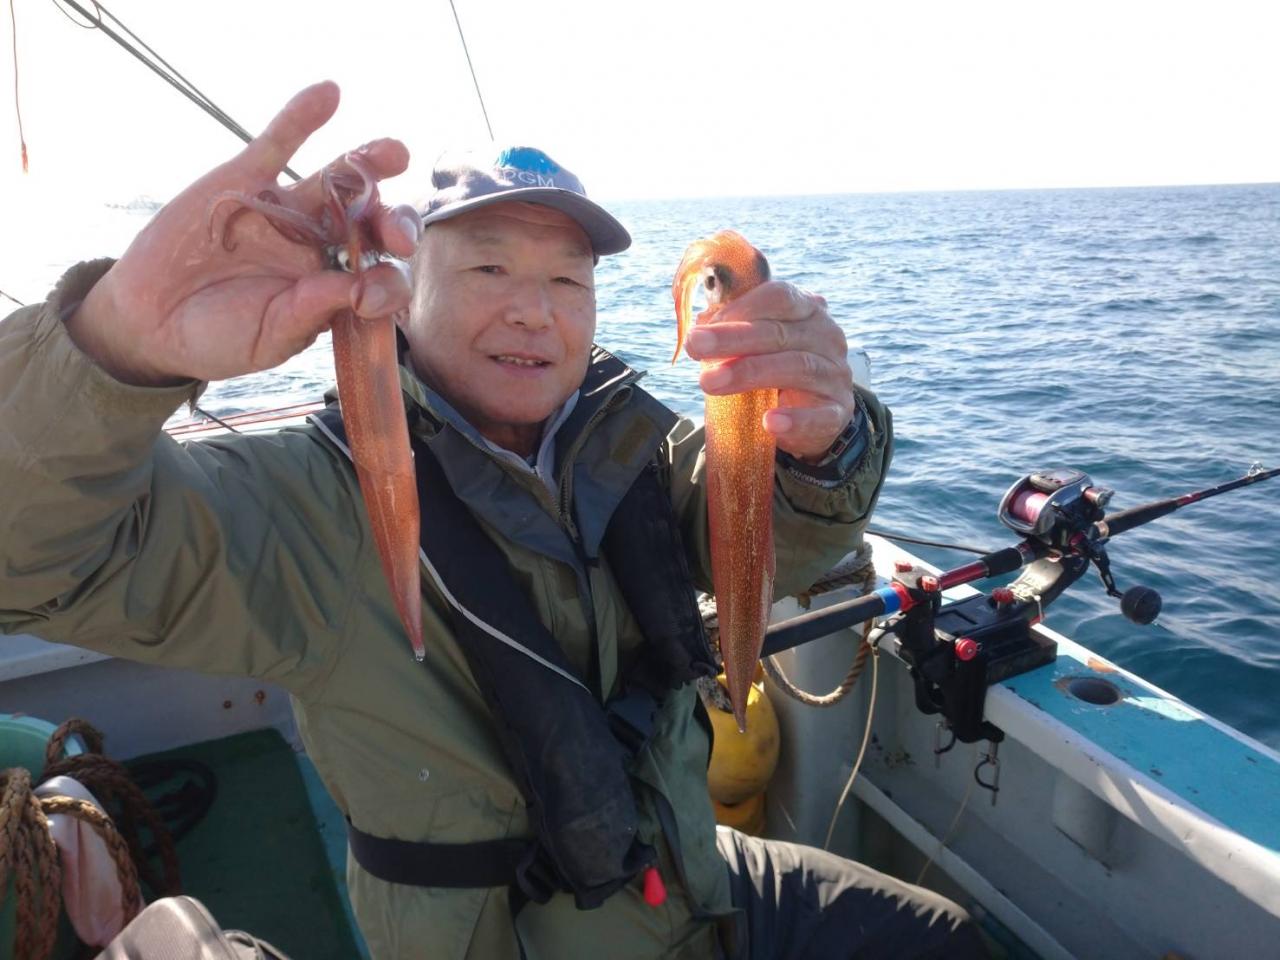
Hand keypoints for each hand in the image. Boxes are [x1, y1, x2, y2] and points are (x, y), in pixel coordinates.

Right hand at [65, 81, 417, 385]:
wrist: (150, 319)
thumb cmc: (219, 337)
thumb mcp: (271, 336)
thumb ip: (313, 312)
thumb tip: (362, 290)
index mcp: (337, 285)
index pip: (383, 274)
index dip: (390, 281)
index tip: (373, 296)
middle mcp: (322, 243)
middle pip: (372, 220)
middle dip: (393, 222)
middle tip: (399, 234)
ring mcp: (287, 207)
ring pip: (338, 178)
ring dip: (369, 161)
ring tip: (396, 152)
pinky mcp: (245, 179)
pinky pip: (279, 144)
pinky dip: (302, 118)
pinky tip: (329, 94)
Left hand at [683, 281, 855, 461]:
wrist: (816, 413)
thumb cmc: (778, 367)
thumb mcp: (759, 344)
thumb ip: (734, 333)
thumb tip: (700, 329)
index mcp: (807, 310)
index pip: (779, 297)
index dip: (740, 308)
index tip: (703, 328)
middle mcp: (826, 336)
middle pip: (780, 332)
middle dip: (732, 339)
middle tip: (695, 347)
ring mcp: (835, 374)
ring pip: (797, 367)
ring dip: (750, 373)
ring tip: (711, 382)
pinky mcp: (837, 411)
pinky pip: (820, 415)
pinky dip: (795, 419)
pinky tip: (770, 421)